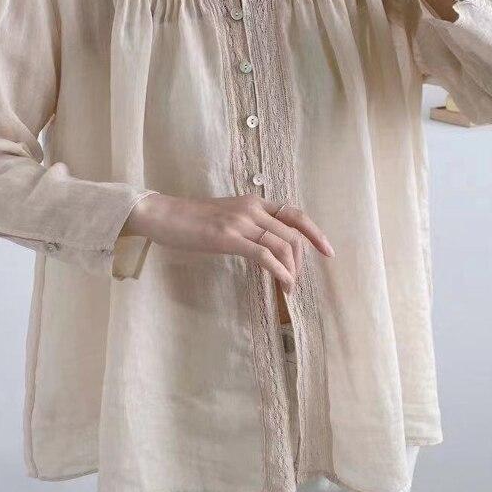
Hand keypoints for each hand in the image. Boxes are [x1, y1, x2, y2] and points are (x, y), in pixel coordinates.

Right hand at [123, 193, 334, 293]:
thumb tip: (265, 247)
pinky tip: (283, 284)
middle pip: (293, 233)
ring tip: (289, 289)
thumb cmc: (190, 221)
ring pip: (282, 244)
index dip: (315, 232)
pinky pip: (265, 255)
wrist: (163, 215)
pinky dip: (279, 271)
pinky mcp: (229, 237)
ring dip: (291, 270)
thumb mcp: (226, 217)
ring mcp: (241, 221)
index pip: (295, 214)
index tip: (328, 251)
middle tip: (296, 282)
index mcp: (254, 202)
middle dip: (302, 260)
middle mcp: (252, 208)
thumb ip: (248, 226)